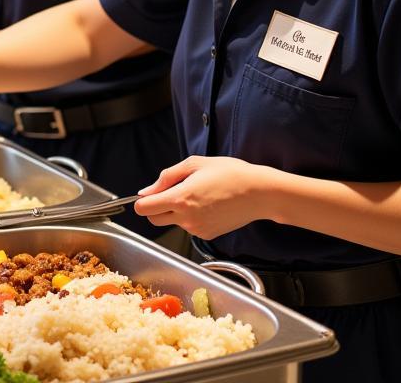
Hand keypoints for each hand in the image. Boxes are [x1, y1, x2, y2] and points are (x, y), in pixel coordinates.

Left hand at [134, 156, 277, 238]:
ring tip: (196, 194)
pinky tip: (205, 204)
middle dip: (155, 207)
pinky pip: (188, 227)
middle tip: (170, 192)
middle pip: (154, 220)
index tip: (148, 194)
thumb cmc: (229, 173)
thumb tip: (145, 191)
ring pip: (172, 222)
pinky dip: (189, 217)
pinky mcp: (208, 235)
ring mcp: (197, 229)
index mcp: (181, 198)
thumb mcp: (194, 164)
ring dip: (175, 211)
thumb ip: (165, 178)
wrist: (259, 193)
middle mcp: (187, 218)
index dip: (142, 201)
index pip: (144, 209)